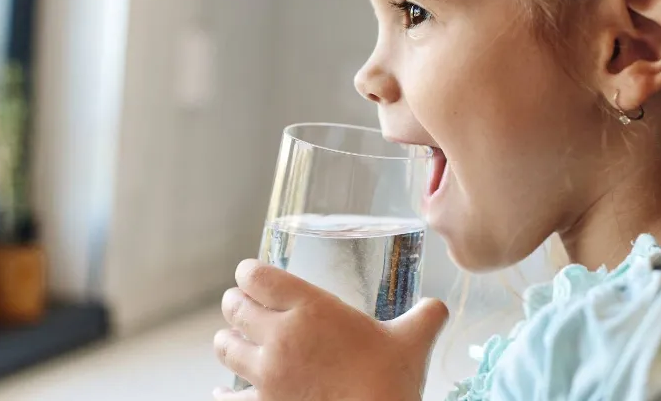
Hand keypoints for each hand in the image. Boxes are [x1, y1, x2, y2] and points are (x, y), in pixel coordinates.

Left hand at [213, 259, 448, 400]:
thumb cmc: (391, 380)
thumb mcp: (412, 340)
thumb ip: (424, 316)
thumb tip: (438, 307)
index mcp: (310, 308)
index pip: (256, 276)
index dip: (248, 273)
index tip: (250, 276)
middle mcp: (280, 335)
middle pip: (234, 308)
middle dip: (235, 304)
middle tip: (240, 306)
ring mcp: (267, 373)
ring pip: (224, 347)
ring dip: (226, 341)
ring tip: (231, 340)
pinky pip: (228, 399)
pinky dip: (223, 395)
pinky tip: (222, 393)